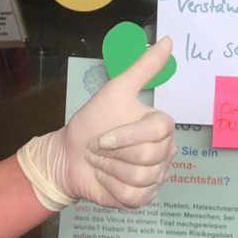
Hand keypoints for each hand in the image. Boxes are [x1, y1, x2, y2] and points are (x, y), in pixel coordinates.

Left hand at [20, 38, 176, 209]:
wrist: (69, 156)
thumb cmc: (91, 123)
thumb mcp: (116, 90)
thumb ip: (144, 67)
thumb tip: (168, 40)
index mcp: (162, 127)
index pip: (158, 131)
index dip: (126, 136)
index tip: (102, 137)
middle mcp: (164, 153)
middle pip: (149, 157)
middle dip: (112, 153)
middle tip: (98, 148)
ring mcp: (156, 177)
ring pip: (140, 177)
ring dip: (109, 170)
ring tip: (100, 162)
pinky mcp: (144, 198)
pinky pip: (134, 196)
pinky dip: (112, 188)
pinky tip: (104, 179)